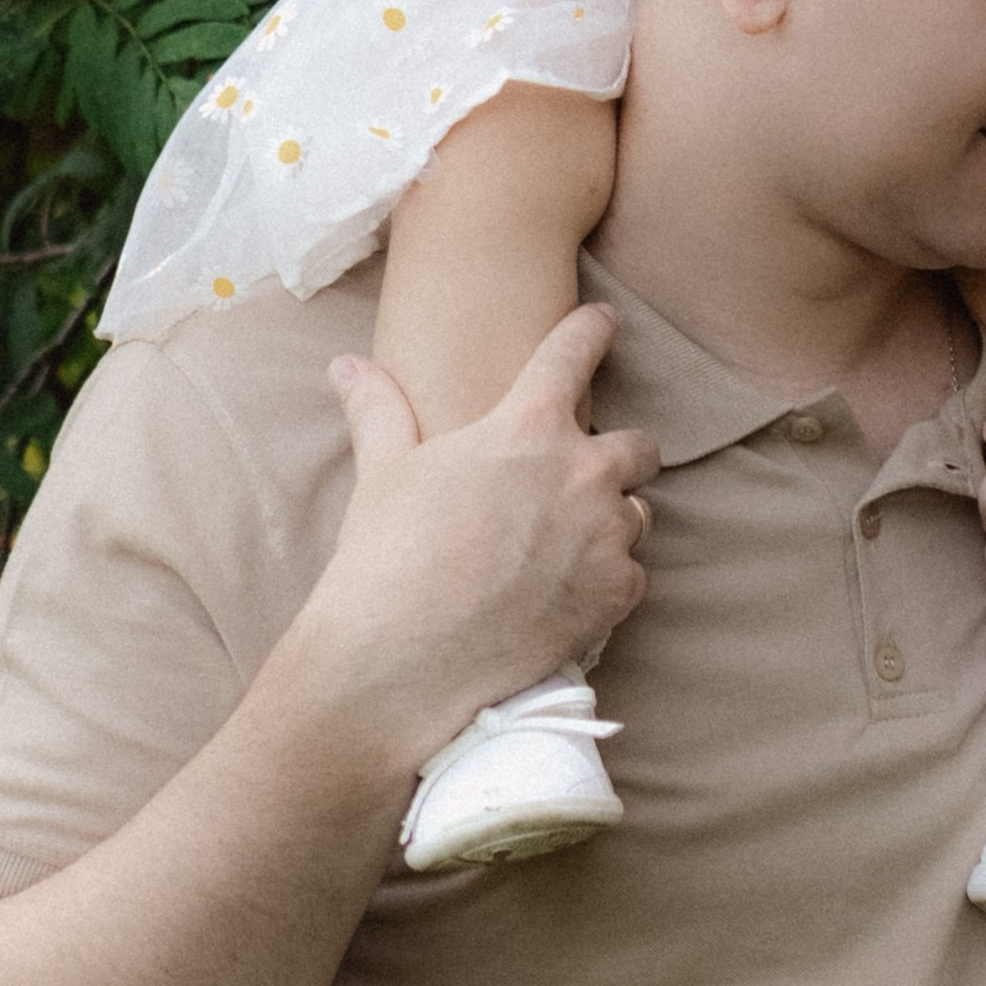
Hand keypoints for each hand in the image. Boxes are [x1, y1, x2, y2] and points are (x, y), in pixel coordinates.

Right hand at [299, 305, 661, 773]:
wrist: (400, 663)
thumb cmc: (387, 558)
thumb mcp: (384, 473)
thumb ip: (378, 409)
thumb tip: (346, 364)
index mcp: (529, 426)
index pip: (575, 351)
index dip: (592, 331)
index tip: (603, 322)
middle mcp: (583, 472)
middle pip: (639, 445)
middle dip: (617, 455)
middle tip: (581, 476)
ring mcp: (607, 535)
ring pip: (638, 514)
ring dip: (612, 522)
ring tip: (566, 546)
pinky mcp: (616, 595)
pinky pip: (632, 575)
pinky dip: (607, 581)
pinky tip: (567, 594)